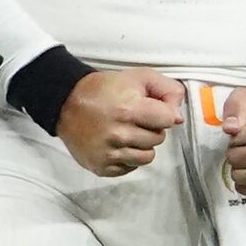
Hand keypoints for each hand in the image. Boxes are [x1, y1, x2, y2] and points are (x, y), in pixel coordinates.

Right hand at [55, 69, 183, 177]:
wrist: (67, 103)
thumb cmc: (105, 88)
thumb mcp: (139, 77)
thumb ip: (167, 90)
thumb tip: (179, 116)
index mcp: (130, 109)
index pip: (168, 120)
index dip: (164, 113)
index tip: (153, 109)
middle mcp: (119, 135)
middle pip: (158, 139)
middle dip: (151, 128)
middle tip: (135, 118)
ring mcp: (109, 153)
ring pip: (147, 157)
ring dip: (142, 145)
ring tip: (127, 131)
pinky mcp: (101, 167)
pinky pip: (130, 168)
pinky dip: (128, 157)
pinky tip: (118, 143)